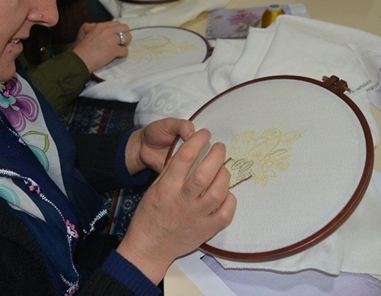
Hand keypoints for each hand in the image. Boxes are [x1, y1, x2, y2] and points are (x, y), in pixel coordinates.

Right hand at [71, 21, 130, 72]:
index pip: (116, 23)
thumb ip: (93, 27)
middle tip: (120, 41)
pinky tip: (117, 56)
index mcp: (100, 26)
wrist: (80, 60)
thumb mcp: (85, 31)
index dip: (118, 30)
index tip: (116, 36)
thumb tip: (98, 26)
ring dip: (125, 43)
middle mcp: (107, 31)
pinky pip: (125, 50)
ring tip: (120, 48)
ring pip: (128, 37)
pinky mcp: (114, 50)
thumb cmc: (81, 48)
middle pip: (125, 28)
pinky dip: (122, 54)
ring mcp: (111, 40)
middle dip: (125, 34)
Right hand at [116, 128, 235, 284]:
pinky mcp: (207, 230)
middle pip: (205, 173)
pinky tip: (226, 192)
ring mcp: (196, 216)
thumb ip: (172, 171)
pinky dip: (230, 199)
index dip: (198, 140)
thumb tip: (190, 150)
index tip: (204, 134)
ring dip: (224, 175)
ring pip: (218, 191)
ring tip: (223, 169)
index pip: (185, 156)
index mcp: (167, 187)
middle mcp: (182, 200)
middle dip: (217, 155)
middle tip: (220, 148)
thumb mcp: (155, 188)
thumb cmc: (150, 215)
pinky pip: (226, 212)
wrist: (150, 247)